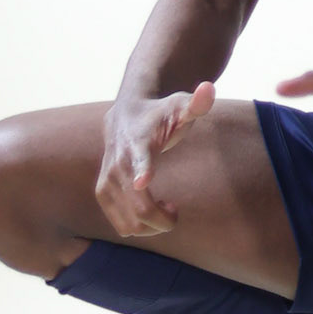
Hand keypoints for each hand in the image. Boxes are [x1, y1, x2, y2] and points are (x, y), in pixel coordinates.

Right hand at [96, 83, 215, 235]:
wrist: (124, 117)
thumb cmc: (160, 113)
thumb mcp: (181, 106)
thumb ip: (197, 102)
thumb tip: (210, 87)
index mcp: (137, 144)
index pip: (137, 159)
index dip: (141, 171)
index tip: (143, 182)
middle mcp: (117, 164)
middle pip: (139, 206)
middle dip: (163, 219)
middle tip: (174, 209)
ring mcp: (106, 181)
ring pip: (129, 223)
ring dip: (152, 225)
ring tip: (164, 207)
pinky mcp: (102, 194)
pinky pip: (122, 225)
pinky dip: (139, 226)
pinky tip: (151, 210)